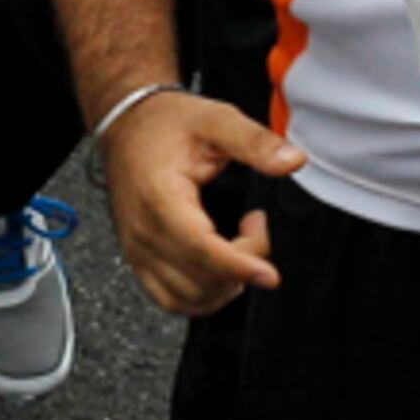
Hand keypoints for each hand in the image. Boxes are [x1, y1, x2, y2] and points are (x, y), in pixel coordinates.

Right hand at [98, 89, 301, 316]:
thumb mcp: (215, 120)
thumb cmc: (165, 124)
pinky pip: (169, 299)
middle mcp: (143, 231)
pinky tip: (220, 273)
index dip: (239, 266)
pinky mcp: (137, 258)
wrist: (126, 125)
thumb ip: (254, 141)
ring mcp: (137, 249)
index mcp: (160, 197)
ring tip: (238, 248)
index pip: (200, 249)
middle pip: (200, 277)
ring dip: (224, 286)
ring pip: (186, 298)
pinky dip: (201, 297)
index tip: (270, 273)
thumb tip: (292, 161)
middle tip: (255, 225)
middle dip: (242, 265)